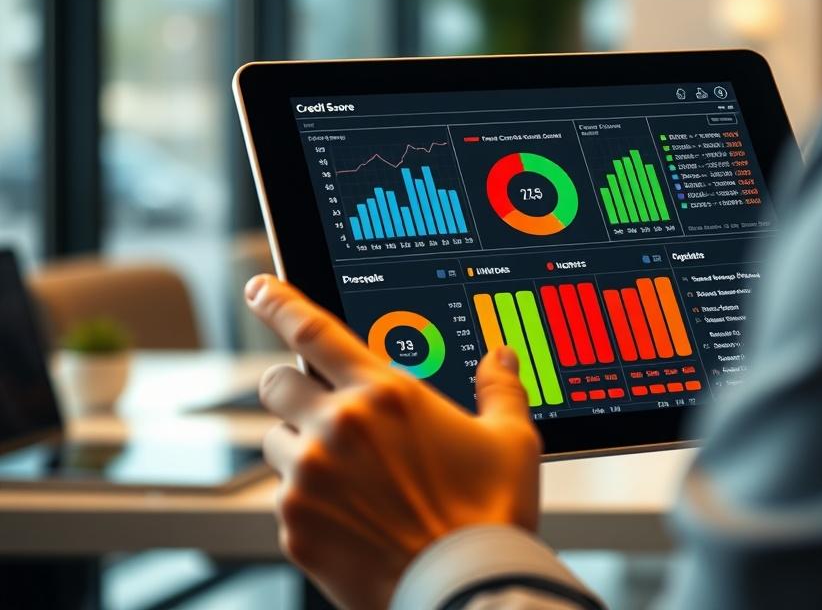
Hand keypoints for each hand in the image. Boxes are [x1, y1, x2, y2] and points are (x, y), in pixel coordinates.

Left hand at [246, 275, 541, 609]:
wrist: (467, 589)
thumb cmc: (491, 513)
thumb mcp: (511, 441)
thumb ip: (500, 389)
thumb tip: (499, 358)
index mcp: (384, 394)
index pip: (313, 329)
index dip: (279, 302)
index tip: (261, 289)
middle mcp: (337, 428)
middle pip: (277, 382)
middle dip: (293, 387)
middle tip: (325, 411)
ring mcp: (309, 479)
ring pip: (276, 443)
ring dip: (301, 448)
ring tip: (349, 477)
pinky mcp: (295, 526)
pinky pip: (283, 498)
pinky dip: (308, 500)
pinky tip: (351, 516)